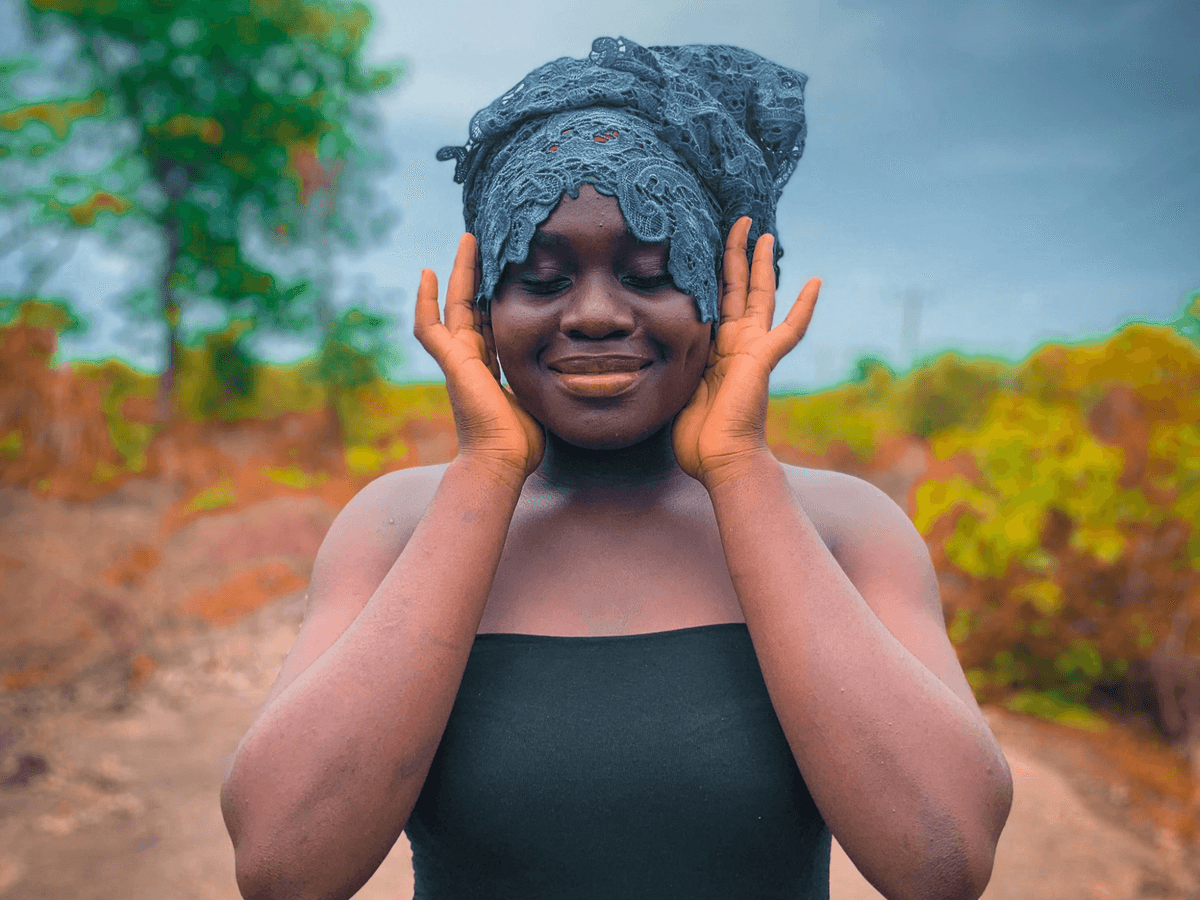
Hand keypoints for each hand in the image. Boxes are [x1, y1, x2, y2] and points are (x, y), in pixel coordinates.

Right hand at [414, 233, 544, 482]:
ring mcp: (458, 360)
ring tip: (467, 241)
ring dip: (460, 274)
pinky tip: (427, 273)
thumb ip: (544, 379)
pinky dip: (425, 301)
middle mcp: (471, 360)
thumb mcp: (539, 398)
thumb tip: (571, 370)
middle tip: (481, 243)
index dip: (494, 298)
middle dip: (476, 276)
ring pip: (454, 307)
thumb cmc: (522, 442)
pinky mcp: (452, 363)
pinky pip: (430, 327)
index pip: (491, 323)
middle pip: (470, 307)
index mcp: (490, 368)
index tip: (503, 274)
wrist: (503, 462)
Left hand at [672, 217, 820, 489]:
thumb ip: (675, 370)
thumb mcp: (676, 394)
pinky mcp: (763, 360)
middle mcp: (737, 346)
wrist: (720, 462)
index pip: (715, 304)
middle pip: (738, 291)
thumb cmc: (699, 441)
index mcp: (715, 352)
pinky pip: (788, 331)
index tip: (705, 248)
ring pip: (759, 298)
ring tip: (762, 234)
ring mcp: (752, 351)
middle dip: (736, 256)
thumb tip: (650, 360)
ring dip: (761, 265)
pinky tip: (815, 282)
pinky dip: (803, 308)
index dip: (713, 277)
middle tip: (738, 224)